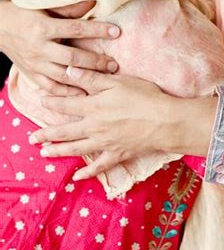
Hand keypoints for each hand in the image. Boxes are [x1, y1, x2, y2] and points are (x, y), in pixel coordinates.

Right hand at [0, 0, 119, 95]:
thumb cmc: (24, 12)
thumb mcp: (44, 6)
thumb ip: (69, 8)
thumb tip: (93, 2)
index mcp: (44, 27)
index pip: (75, 29)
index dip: (97, 30)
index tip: (116, 32)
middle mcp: (39, 48)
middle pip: (72, 57)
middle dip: (95, 62)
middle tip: (114, 65)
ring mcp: (35, 64)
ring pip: (63, 76)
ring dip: (85, 79)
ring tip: (105, 80)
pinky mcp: (31, 74)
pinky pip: (50, 88)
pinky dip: (66, 93)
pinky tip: (82, 94)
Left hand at [29, 67, 217, 179]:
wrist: (164, 121)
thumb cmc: (144, 96)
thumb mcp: (118, 81)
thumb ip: (92, 78)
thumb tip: (69, 71)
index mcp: (94, 106)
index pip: (67, 103)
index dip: (53, 101)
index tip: (41, 100)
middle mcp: (95, 126)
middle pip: (65, 130)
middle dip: (47, 134)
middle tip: (32, 138)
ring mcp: (105, 143)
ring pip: (76, 149)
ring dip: (59, 151)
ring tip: (45, 154)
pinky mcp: (117, 154)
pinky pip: (98, 166)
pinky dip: (87, 173)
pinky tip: (76, 177)